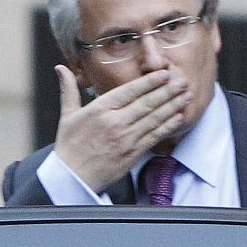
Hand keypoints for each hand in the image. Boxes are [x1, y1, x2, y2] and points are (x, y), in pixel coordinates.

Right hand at [54, 65, 189, 191]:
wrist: (72, 177)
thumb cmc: (69, 146)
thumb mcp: (67, 115)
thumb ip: (69, 90)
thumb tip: (61, 68)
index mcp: (100, 109)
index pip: (130, 91)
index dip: (149, 82)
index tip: (164, 73)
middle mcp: (115, 122)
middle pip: (146, 103)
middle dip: (167, 91)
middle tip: (183, 81)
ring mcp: (125, 139)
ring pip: (153, 119)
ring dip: (172, 106)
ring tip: (186, 96)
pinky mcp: (132, 154)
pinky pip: (153, 137)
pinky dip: (167, 127)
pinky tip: (178, 118)